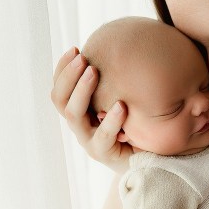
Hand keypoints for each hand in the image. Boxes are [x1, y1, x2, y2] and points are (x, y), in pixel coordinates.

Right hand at [50, 47, 132, 172]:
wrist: (150, 162)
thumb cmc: (136, 128)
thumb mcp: (123, 101)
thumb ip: (116, 83)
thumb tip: (121, 46)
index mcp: (79, 112)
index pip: (59, 88)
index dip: (61, 69)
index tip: (75, 49)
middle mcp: (79, 126)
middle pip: (59, 99)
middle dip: (68, 76)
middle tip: (83, 58)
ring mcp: (89, 141)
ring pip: (73, 115)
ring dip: (82, 91)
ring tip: (94, 72)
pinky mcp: (104, 155)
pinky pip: (103, 137)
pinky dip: (111, 120)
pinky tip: (121, 105)